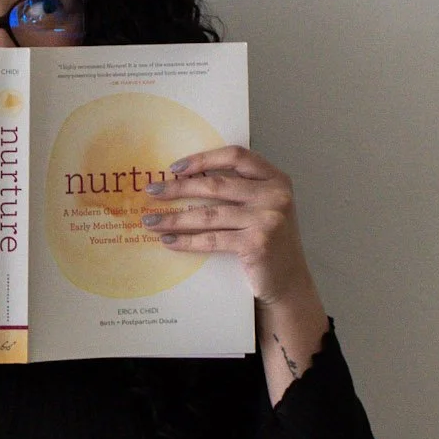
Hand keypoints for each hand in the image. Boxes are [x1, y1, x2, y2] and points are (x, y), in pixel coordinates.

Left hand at [141, 145, 317, 307]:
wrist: (288, 281)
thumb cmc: (268, 241)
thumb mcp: (263, 207)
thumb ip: (239, 190)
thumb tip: (185, 180)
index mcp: (276, 179)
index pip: (235, 156)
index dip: (203, 159)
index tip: (174, 167)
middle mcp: (275, 195)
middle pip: (216, 184)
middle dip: (178, 188)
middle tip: (151, 191)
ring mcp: (267, 219)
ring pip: (209, 214)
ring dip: (174, 218)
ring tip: (150, 221)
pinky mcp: (256, 243)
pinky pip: (212, 239)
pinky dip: (186, 241)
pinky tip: (168, 240)